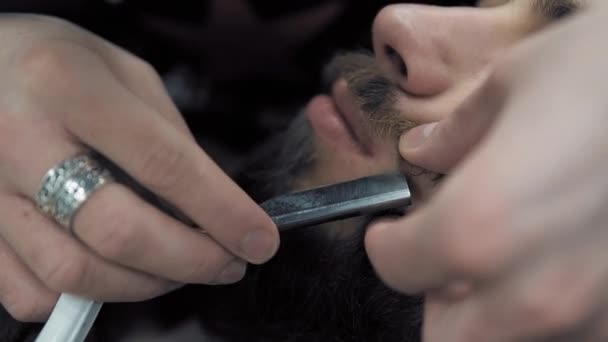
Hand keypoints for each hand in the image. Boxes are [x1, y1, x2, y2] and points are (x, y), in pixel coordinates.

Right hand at [0, 14, 277, 321]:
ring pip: (74, 273)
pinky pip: (30, 293)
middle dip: (190, 260)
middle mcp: (19, 140)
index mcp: (68, 87)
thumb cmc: (61, 65)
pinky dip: (84, 297)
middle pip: (118, 231)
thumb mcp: (126, 75)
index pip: (162, 163)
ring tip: (177, 267)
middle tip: (228, 262)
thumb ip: (168, 137)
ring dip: (145, 284)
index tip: (260, 239)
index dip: (221, 211)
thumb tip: (210, 207)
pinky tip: (111, 270)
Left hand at [365, 3, 607, 340]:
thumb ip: (456, 135)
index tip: (389, 229)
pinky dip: (548, 305)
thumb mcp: (517, 85)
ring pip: (504, 340)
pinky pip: (569, 330)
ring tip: (506, 252)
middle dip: (435, 293)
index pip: (398, 266)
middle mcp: (533, 291)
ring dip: (489, 306)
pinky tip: (560, 256)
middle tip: (442, 250)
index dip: (387, 243)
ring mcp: (591, 314)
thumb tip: (424, 151)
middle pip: (445, 333)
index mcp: (479, 228)